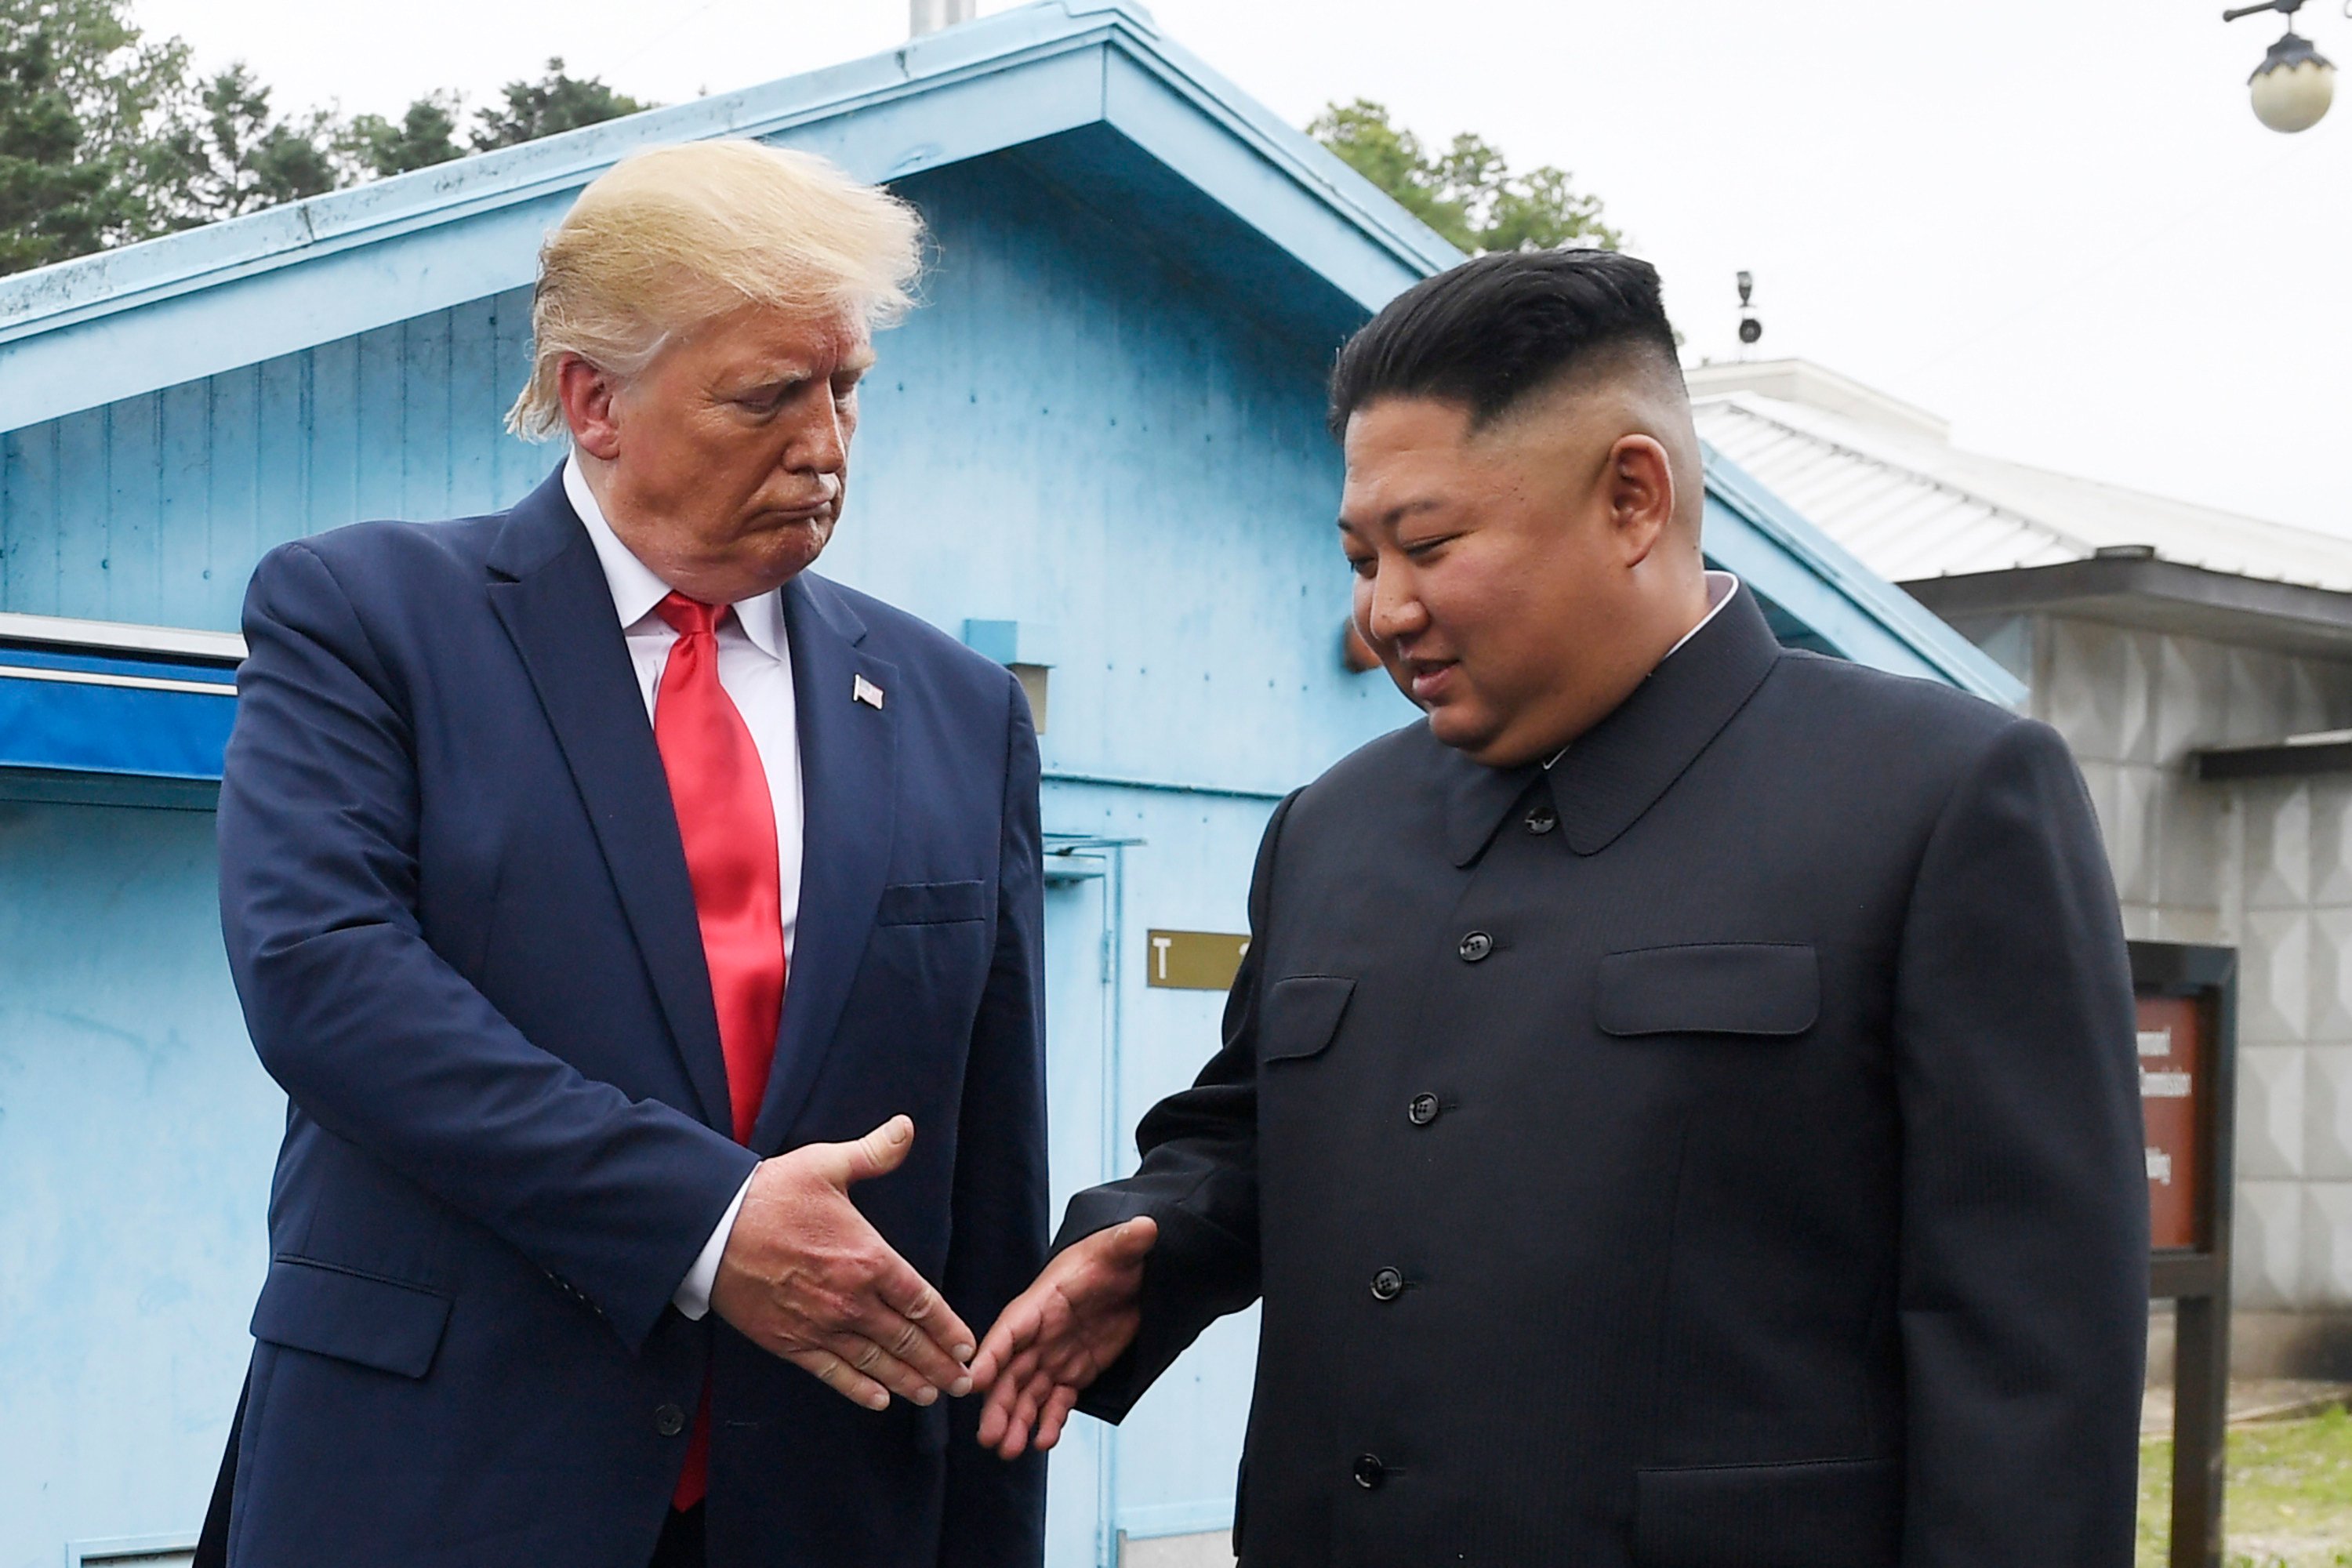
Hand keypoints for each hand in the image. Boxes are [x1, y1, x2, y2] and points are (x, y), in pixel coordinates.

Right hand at [709, 1115, 976, 1410]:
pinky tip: (880, 1400)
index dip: (948, 1328)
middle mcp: (851, 1299)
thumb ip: (873, 1153)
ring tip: (931, 1395)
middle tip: (961, 1383)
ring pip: (875, 1362)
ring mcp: (820, 1325)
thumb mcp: (826, 1164)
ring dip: (908, 1381)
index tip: (967, 1347)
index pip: (922, 1302)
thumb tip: (906, 1127)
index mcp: (869, 1257)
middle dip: (938, 1364)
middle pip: (906, 1340)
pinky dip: (859, 1389)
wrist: (711, 1227)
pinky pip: (833, 1373)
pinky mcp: (790, 1342)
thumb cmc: (771, 1193)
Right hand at [970, 1217, 1157, 1458]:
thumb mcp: (1119, 1248)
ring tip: (1010, 1451)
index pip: (1011, 1330)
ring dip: (1017, 1420)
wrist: (1131, 1275)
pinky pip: (1056, 1400)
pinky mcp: (1074, 1372)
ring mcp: (1055, 1356)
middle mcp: (1040, 1334)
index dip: (992, 1356)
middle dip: (998, 1404)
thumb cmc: (1113, 1257)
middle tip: (990, 1437)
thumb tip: (1146, 1226)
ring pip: (1028, 1393)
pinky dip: (1049, 1421)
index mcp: (1042, 1303)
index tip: (974, 1382)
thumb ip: (1127, 1242)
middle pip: (1011, 1372)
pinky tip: (1044, 1442)